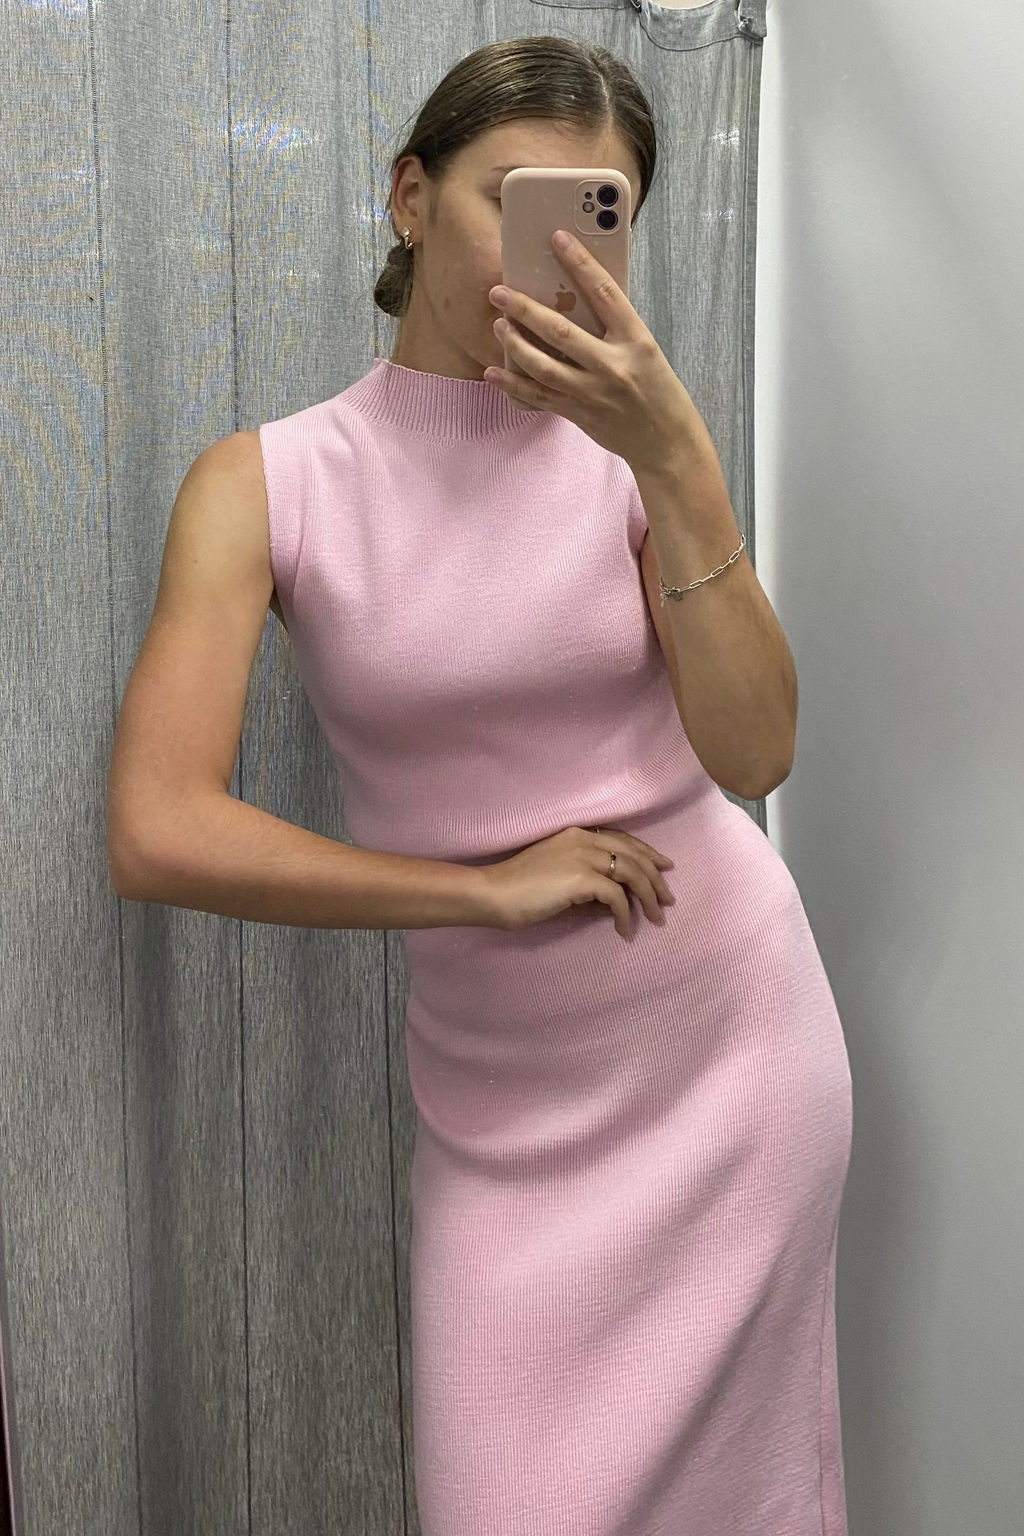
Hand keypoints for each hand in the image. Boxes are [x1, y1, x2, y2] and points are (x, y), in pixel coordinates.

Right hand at [481, 824, 674, 941]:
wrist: (494, 893)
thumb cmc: (519, 888)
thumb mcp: (557, 875)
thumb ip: (584, 878)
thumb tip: (612, 896)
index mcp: (577, 833)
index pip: (623, 840)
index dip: (648, 853)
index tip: (664, 867)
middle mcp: (584, 840)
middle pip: (635, 856)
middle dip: (656, 879)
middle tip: (668, 900)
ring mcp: (582, 856)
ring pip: (633, 874)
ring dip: (648, 898)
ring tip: (655, 918)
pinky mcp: (580, 879)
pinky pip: (617, 897)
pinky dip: (625, 915)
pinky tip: (623, 930)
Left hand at [485, 229, 701, 475]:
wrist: (667, 442)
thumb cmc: (658, 390)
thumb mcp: (646, 350)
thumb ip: (615, 329)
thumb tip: (575, 300)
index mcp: (636, 340)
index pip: (604, 292)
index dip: (579, 263)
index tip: (557, 238)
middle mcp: (613, 365)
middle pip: (561, 331)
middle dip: (525, 310)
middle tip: (499, 292)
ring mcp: (594, 393)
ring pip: (544, 366)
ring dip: (515, 345)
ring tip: (498, 326)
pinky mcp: (579, 414)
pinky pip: (539, 397)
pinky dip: (513, 385)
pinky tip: (493, 372)